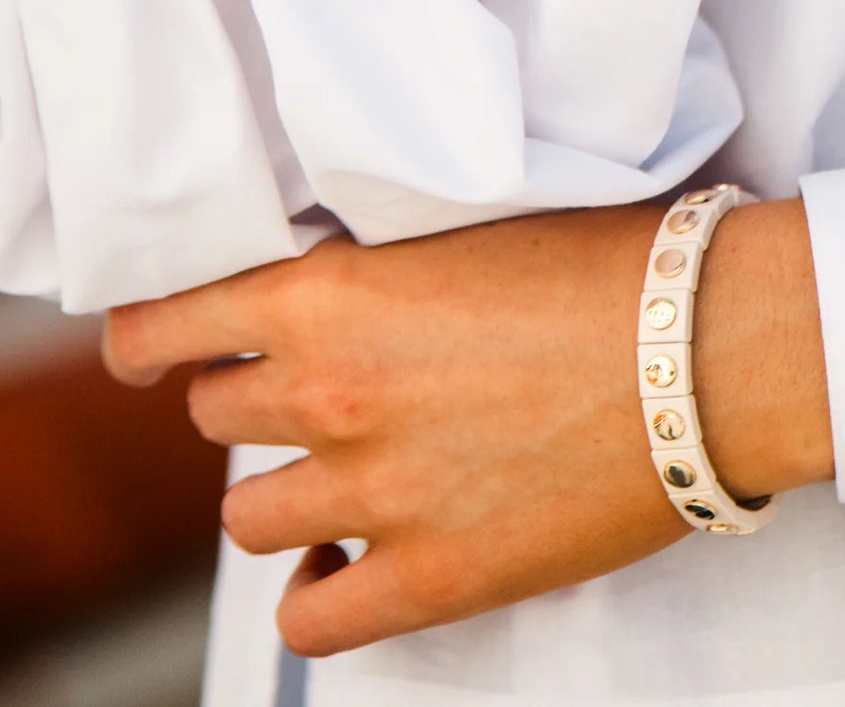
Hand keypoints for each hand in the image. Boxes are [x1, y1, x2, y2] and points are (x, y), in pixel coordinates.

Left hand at [104, 201, 832, 660]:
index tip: (143, 352)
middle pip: (214, 414)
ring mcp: (374, 495)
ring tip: (338, 474)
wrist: (701, 346)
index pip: (166, 326)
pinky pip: (309, 618)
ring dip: (282, 493)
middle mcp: (328, 393)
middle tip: (309, 390)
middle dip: (250, 400)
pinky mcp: (430, 579)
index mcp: (326, 292)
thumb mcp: (453, 227)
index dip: (143, 341)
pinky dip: (317, 593)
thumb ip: (362, 268)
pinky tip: (347, 564)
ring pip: (248, 513)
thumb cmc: (601, 265)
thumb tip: (309, 289)